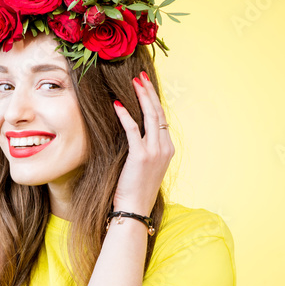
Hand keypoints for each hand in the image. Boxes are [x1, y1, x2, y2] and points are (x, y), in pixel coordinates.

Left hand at [112, 70, 174, 215]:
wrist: (134, 209)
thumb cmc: (135, 190)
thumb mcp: (145, 166)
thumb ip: (144, 149)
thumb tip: (133, 134)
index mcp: (168, 149)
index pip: (161, 118)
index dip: (153, 100)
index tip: (145, 86)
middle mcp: (165, 147)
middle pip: (158, 112)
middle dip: (149, 92)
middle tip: (140, 76)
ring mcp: (155, 151)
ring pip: (150, 116)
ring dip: (141, 97)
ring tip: (132, 82)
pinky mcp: (141, 156)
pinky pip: (133, 129)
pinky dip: (125, 114)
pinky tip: (116, 104)